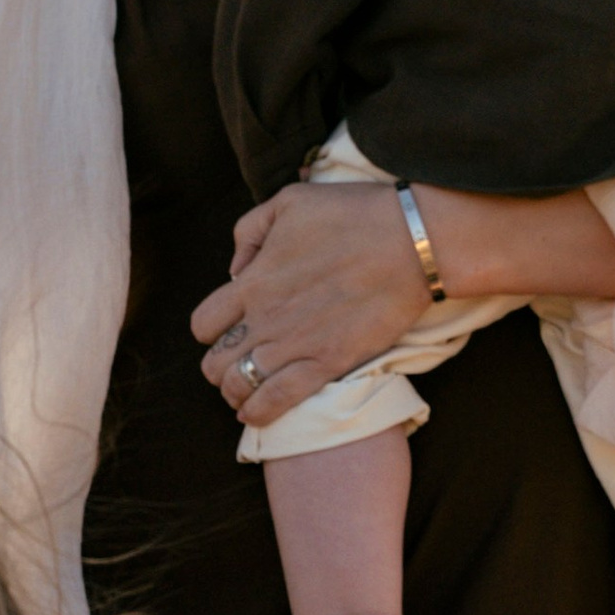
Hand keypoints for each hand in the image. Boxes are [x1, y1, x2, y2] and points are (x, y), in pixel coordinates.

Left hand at [192, 180, 427, 426]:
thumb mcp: (289, 201)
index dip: (210, 331)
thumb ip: (250, 231)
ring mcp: (293, 345)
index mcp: (252, 282)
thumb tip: (235, 269)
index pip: (203, 324)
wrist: (411, 241)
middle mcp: (264, 318)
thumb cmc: (354, 215)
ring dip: (236, 392)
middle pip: (214, 363)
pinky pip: (276, 402)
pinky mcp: (326, 364)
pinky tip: (256, 413)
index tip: (227, 330)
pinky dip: (259, 413)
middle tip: (237, 363)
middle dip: (219, 367)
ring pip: (238, 387)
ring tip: (246, 391)